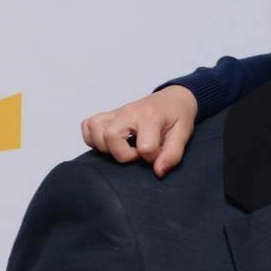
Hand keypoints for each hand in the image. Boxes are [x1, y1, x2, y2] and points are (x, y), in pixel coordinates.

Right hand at [79, 86, 198, 176]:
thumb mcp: (183, 134)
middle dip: (122, 154)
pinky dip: (92, 137)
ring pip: (95, 129)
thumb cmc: (178, 117)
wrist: (173, 99)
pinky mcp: (108, 115)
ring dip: (105, 146)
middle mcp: (130, 112)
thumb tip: (158, 171)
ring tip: (123, 149)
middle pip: (111, 135)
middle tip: (136, 153)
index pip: (145, 147)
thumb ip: (173, 154)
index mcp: (151, 117)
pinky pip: (88, 125)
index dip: (151, 158)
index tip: (158, 154)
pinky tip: (108, 144)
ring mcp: (116, 112)